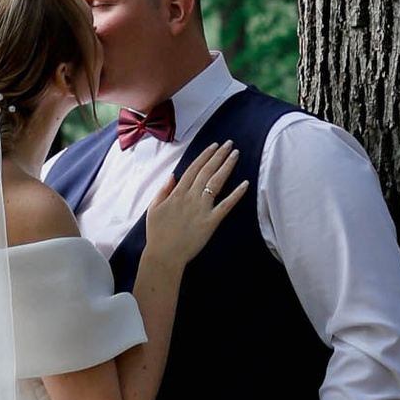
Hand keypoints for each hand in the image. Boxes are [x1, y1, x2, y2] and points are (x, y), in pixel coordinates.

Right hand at [140, 141, 244, 270]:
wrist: (164, 255)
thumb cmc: (157, 234)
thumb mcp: (154, 208)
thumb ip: (163, 190)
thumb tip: (173, 175)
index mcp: (177, 193)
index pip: (194, 168)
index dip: (205, 155)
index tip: (214, 146)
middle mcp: (191, 197)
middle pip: (207, 171)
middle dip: (219, 155)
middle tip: (229, 144)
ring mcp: (202, 209)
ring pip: (216, 182)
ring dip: (227, 166)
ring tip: (235, 154)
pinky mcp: (211, 222)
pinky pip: (226, 205)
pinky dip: (236, 194)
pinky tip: (245, 184)